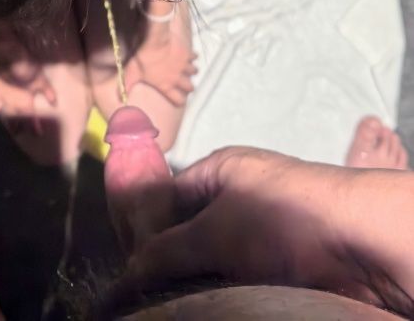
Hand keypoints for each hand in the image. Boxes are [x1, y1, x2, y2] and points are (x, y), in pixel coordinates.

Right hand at [0, 70, 52, 133]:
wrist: (10, 57)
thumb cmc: (28, 69)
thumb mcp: (41, 79)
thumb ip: (47, 91)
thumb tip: (54, 102)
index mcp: (22, 104)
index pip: (30, 119)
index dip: (34, 127)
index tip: (38, 134)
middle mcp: (9, 103)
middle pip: (11, 118)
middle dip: (14, 124)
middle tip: (17, 130)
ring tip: (0, 114)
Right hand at [113, 146, 390, 312]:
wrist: (357, 242)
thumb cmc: (278, 216)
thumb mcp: (212, 230)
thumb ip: (163, 251)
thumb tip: (120, 280)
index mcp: (219, 171)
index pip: (165, 195)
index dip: (143, 227)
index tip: (124, 266)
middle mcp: (237, 198)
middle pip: (187, 233)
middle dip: (166, 263)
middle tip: (141, 295)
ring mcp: (260, 234)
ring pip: (211, 262)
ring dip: (193, 285)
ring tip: (165, 308)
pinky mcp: (280, 265)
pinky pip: (236, 281)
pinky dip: (219, 296)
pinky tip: (201, 309)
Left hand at [125, 5, 196, 106]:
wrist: (154, 39)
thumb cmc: (142, 58)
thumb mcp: (131, 73)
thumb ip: (126, 87)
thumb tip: (120, 99)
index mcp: (166, 86)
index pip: (179, 100)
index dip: (179, 101)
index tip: (178, 100)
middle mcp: (178, 78)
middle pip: (190, 87)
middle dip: (188, 87)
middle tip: (184, 84)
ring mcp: (184, 66)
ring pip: (194, 72)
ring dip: (191, 72)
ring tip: (186, 70)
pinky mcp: (187, 54)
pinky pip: (194, 58)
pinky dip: (192, 57)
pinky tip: (189, 56)